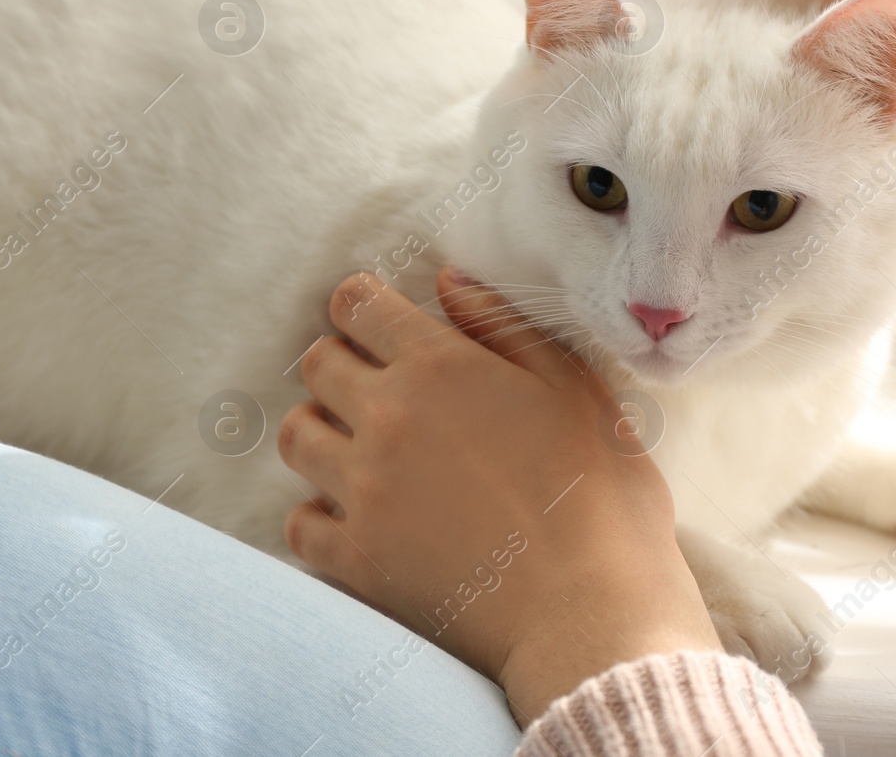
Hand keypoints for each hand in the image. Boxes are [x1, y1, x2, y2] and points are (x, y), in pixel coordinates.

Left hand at [280, 267, 718, 720]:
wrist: (591, 614)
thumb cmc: (601, 498)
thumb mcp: (573, 389)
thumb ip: (506, 326)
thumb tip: (449, 281)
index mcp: (439, 365)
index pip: (357, 304)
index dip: (363, 304)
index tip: (377, 321)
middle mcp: (386, 418)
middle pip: (317, 365)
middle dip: (340, 363)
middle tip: (375, 386)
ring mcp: (364, 490)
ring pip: (295, 437)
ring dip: (319, 431)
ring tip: (357, 448)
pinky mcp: (356, 558)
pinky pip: (299, 523)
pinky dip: (317, 514)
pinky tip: (353, 516)